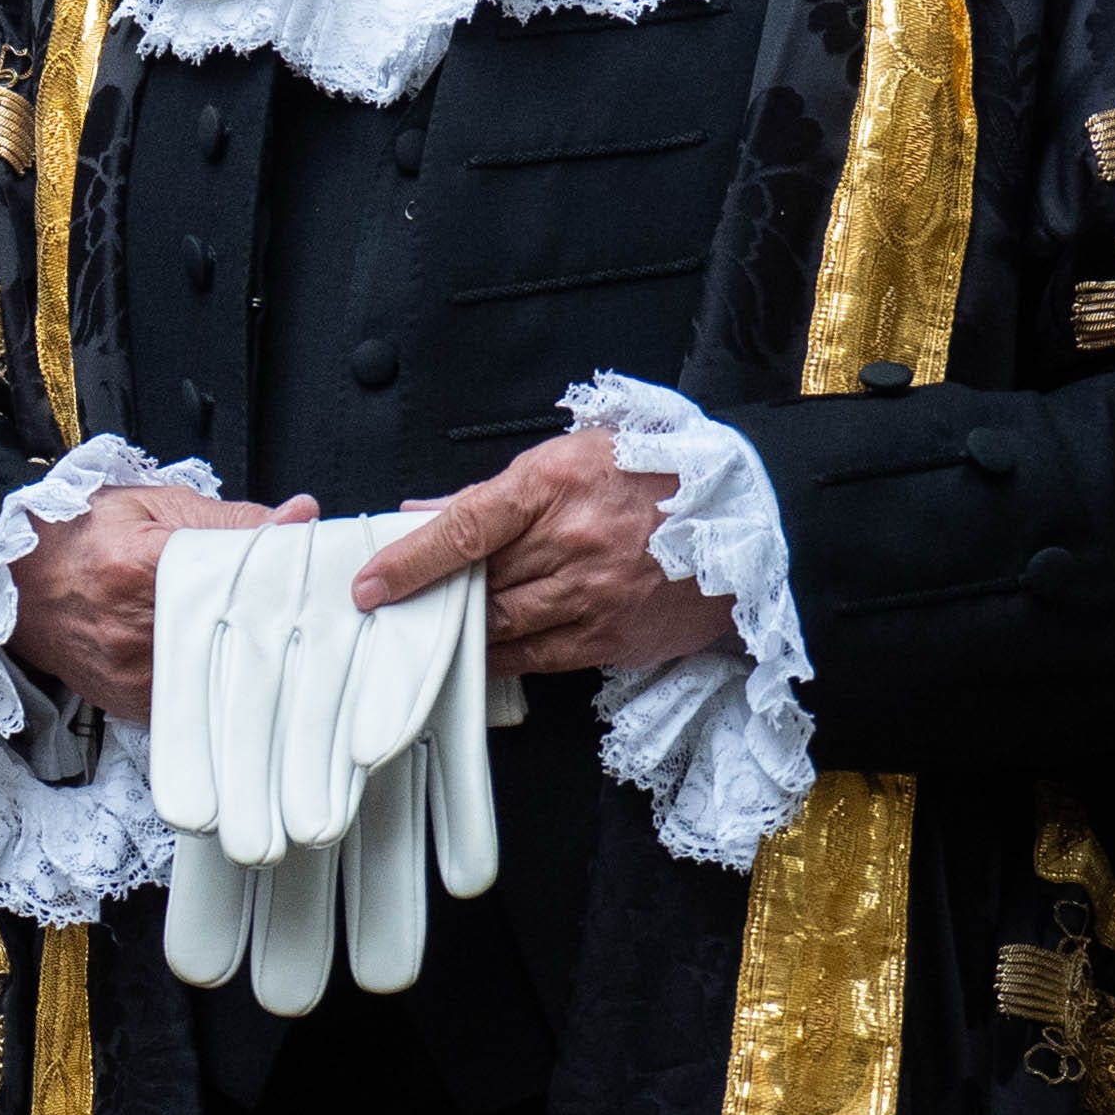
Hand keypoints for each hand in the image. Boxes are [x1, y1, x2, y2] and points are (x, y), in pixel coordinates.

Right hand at [5, 488, 311, 721]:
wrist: (16, 587)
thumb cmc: (82, 537)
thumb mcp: (152, 506)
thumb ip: (229, 518)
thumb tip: (300, 518)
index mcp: (137, 566)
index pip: (237, 579)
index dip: (283, 581)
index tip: (318, 582)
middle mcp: (131, 628)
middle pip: (236, 634)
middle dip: (277, 626)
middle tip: (309, 618)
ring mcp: (130, 673)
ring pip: (222, 675)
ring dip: (254, 661)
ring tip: (276, 642)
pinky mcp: (132, 703)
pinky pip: (197, 700)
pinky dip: (219, 685)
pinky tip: (232, 667)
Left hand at [355, 434, 719, 673]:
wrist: (747, 513)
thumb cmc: (650, 475)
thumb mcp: (569, 456)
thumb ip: (492, 492)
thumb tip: (422, 514)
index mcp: (552, 487)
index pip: (463, 528)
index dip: (409, 561)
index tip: (367, 585)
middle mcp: (572, 544)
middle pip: (478, 583)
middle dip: (430, 600)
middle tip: (391, 612)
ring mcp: (596, 594)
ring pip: (504, 624)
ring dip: (462, 631)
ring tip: (430, 632)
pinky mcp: (616, 635)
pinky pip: (542, 657)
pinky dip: (503, 658)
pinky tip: (480, 654)